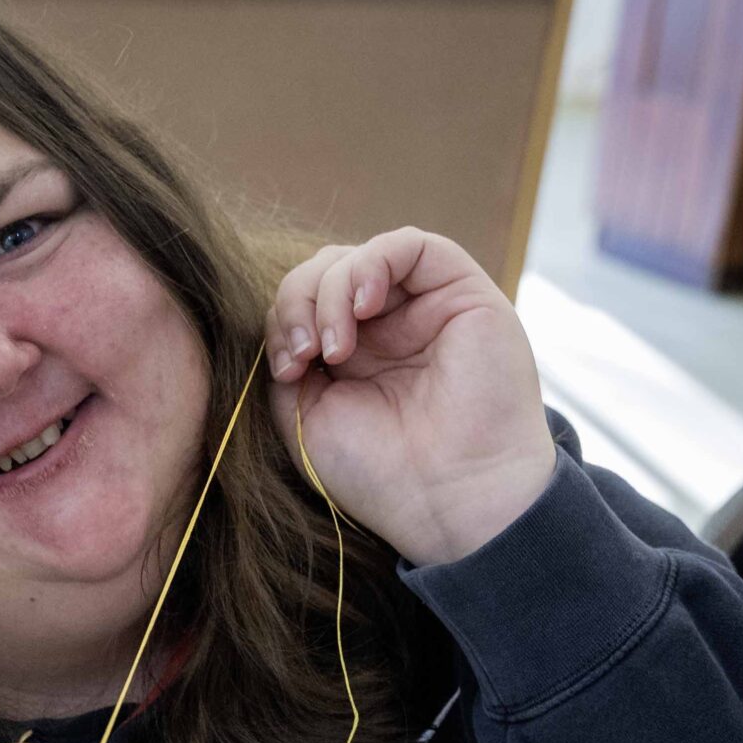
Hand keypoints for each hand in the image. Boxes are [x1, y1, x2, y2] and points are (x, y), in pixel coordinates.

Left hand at [266, 228, 556, 565]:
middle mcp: (388, 326)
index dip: (282, 322)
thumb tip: (280, 321)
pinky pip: (410, 244)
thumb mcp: (305, 415)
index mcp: (352, 354)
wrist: (449, 498)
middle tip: (302, 356)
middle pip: (324, 272)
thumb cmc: (379, 472)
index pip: (303, 304)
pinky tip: (363, 306)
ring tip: (333, 348)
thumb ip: (288, 361)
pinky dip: (372, 265)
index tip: (285, 371)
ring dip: (330, 292)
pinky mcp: (463, 292)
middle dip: (298, 304)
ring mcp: (426, 307)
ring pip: (359, 257)